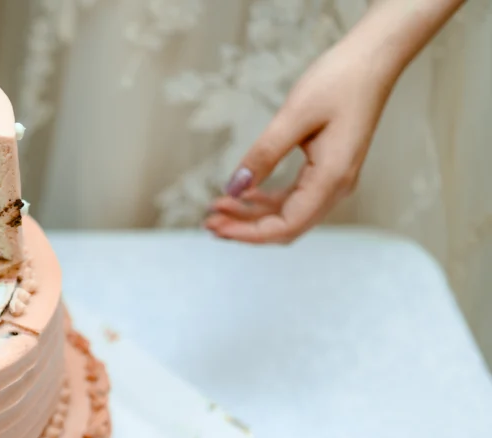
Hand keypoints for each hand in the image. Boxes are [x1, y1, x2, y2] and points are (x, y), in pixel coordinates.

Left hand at [205, 37, 397, 243]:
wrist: (373, 59)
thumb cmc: (340, 81)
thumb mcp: (293, 116)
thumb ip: (263, 155)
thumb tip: (234, 188)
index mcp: (331, 179)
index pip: (286, 225)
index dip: (248, 233)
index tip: (215, 226)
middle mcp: (336, 187)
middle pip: (286, 225)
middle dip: (245, 228)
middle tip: (208, 222)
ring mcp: (333, 180)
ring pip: (288, 213)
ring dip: (253, 215)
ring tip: (218, 207)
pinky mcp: (327, 170)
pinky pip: (294, 197)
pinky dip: (266, 200)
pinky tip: (243, 193)